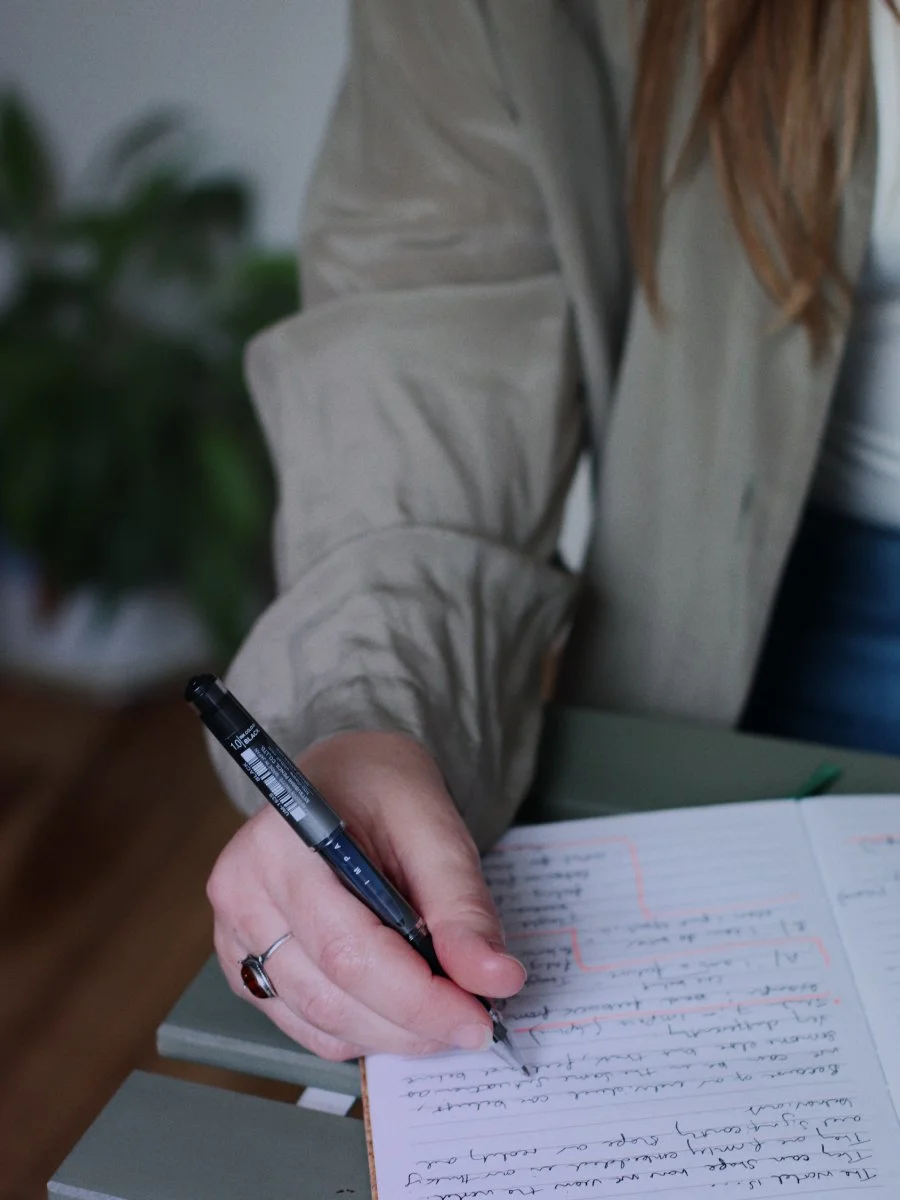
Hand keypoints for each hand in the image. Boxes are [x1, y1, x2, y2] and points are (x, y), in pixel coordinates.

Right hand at [207, 731, 526, 1059]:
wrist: (347, 777)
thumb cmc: (383, 791)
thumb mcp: (436, 829)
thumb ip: (463, 907)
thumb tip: (495, 980)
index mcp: (279, 844)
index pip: (347, 950)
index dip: (417, 998)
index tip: (478, 1018)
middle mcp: (241, 892)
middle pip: (331, 994)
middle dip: (413, 1022)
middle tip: (476, 1019)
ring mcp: (234, 933)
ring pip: (319, 1020)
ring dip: (391, 1033)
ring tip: (444, 1010)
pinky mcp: (244, 963)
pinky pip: (305, 1024)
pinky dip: (362, 1030)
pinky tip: (399, 1007)